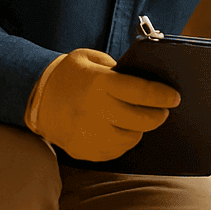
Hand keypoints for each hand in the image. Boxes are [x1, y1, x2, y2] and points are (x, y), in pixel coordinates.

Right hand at [24, 49, 180, 160]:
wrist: (34, 99)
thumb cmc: (68, 75)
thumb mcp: (89, 58)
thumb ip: (117, 67)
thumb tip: (146, 80)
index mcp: (99, 83)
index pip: (142, 92)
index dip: (163, 96)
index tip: (175, 97)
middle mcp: (95, 110)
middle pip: (142, 119)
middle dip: (158, 115)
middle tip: (163, 110)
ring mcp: (89, 134)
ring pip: (131, 138)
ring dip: (140, 130)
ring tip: (139, 119)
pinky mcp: (84, 150)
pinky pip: (115, 151)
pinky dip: (123, 142)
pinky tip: (120, 130)